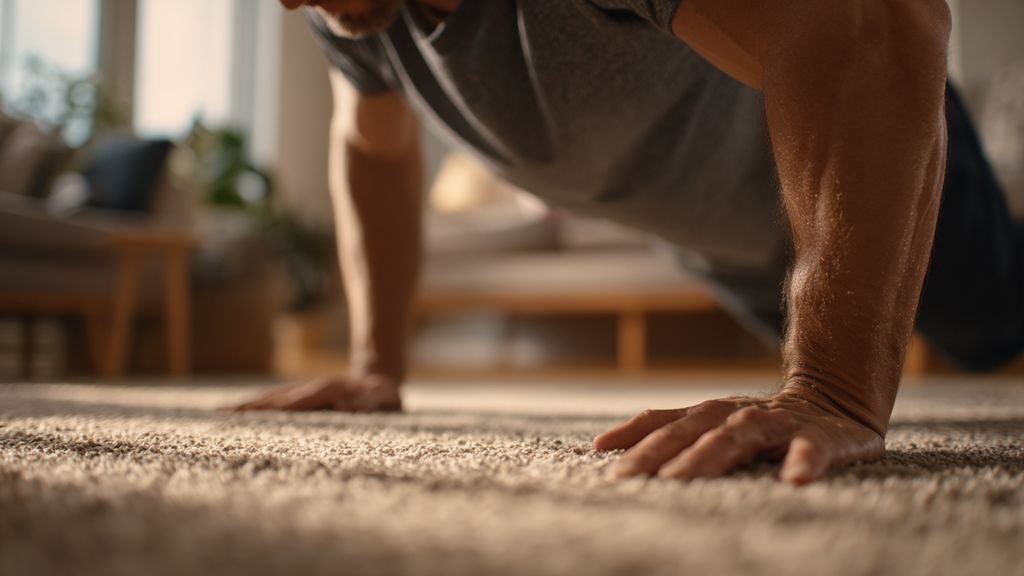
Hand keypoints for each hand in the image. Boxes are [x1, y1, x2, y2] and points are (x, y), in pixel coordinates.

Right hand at [231, 374, 401, 411]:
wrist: (378, 378)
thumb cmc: (383, 396)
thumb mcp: (384, 399)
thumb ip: (368, 403)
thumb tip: (344, 407)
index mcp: (329, 391)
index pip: (298, 401)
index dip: (276, 408)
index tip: (255, 416)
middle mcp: (310, 389)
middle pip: (276, 398)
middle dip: (250, 407)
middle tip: (221, 416)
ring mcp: (303, 392)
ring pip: (271, 399)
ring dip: (247, 406)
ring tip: (220, 415)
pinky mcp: (300, 398)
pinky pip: (274, 402)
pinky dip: (255, 407)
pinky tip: (237, 414)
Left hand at [593, 384, 884, 484]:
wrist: (836, 397)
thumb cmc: (762, 422)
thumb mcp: (712, 423)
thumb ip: (664, 431)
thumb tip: (602, 444)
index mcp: (711, 414)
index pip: (666, 424)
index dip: (634, 437)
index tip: (601, 455)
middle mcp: (737, 414)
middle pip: (692, 431)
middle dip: (658, 453)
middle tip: (630, 478)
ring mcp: (777, 423)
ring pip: (738, 436)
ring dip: (709, 456)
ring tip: (679, 479)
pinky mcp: (821, 436)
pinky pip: (811, 448)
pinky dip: (802, 461)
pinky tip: (794, 480)